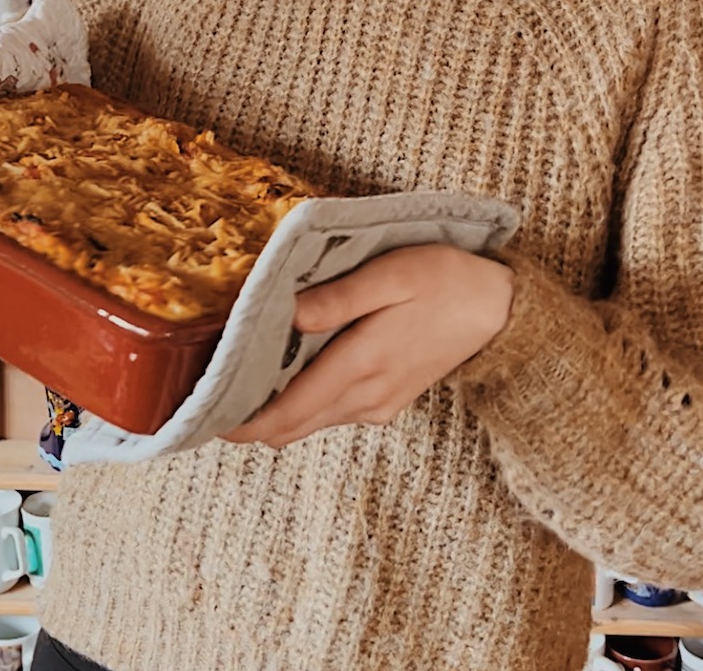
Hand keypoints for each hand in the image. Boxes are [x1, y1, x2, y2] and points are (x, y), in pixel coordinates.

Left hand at [224, 244, 513, 448]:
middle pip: (289, 427)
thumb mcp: (390, 275)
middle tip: (209, 393)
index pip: (285, 414)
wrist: (499, 310)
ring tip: (241, 374)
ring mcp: (376, 404)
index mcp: (360, 365)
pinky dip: (303, 401)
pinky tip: (291, 367)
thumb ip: (338, 298)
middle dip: (247, 419)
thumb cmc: (443, 280)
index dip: (240, 421)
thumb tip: (286, 312)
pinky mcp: (386, 400)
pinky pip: (331, 411)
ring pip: (308, 422)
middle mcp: (365, 397)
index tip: (204, 414)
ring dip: (275, 409)